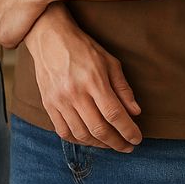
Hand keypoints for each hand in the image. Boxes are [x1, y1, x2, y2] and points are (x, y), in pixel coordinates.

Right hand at [25, 5, 141, 152]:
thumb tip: (135, 112)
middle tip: (127, 146)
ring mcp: (59, 100)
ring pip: (81, 134)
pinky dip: (77, 140)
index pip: (115, 115)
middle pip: (99, 129)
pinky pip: (63, 130)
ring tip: (109, 143)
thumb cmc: (82, 48)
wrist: (49, 37)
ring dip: (99, 144)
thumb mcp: (109, 62)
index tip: (137, 139)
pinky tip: (88, 138)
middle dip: (117, 143)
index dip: (129, 131)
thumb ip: (123, 88)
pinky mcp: (48, 103)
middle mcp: (74, 93)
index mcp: (93, 81)